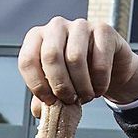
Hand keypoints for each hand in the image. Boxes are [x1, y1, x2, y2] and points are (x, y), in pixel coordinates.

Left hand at [18, 17, 137, 114]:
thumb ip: (44, 98)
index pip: (27, 60)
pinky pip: (99, 60)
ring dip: (81, 86)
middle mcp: (56, 26)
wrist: (109, 69)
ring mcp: (80, 25)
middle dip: (60, 85)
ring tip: (85, 96)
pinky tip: (99, 88)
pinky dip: (100, 82)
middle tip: (69, 100)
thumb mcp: (55, 87)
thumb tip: (39, 112)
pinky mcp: (104, 30)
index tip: (50, 101)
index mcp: (36, 37)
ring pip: (75, 58)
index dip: (37, 85)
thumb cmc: (76, 76)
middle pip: (51, 56)